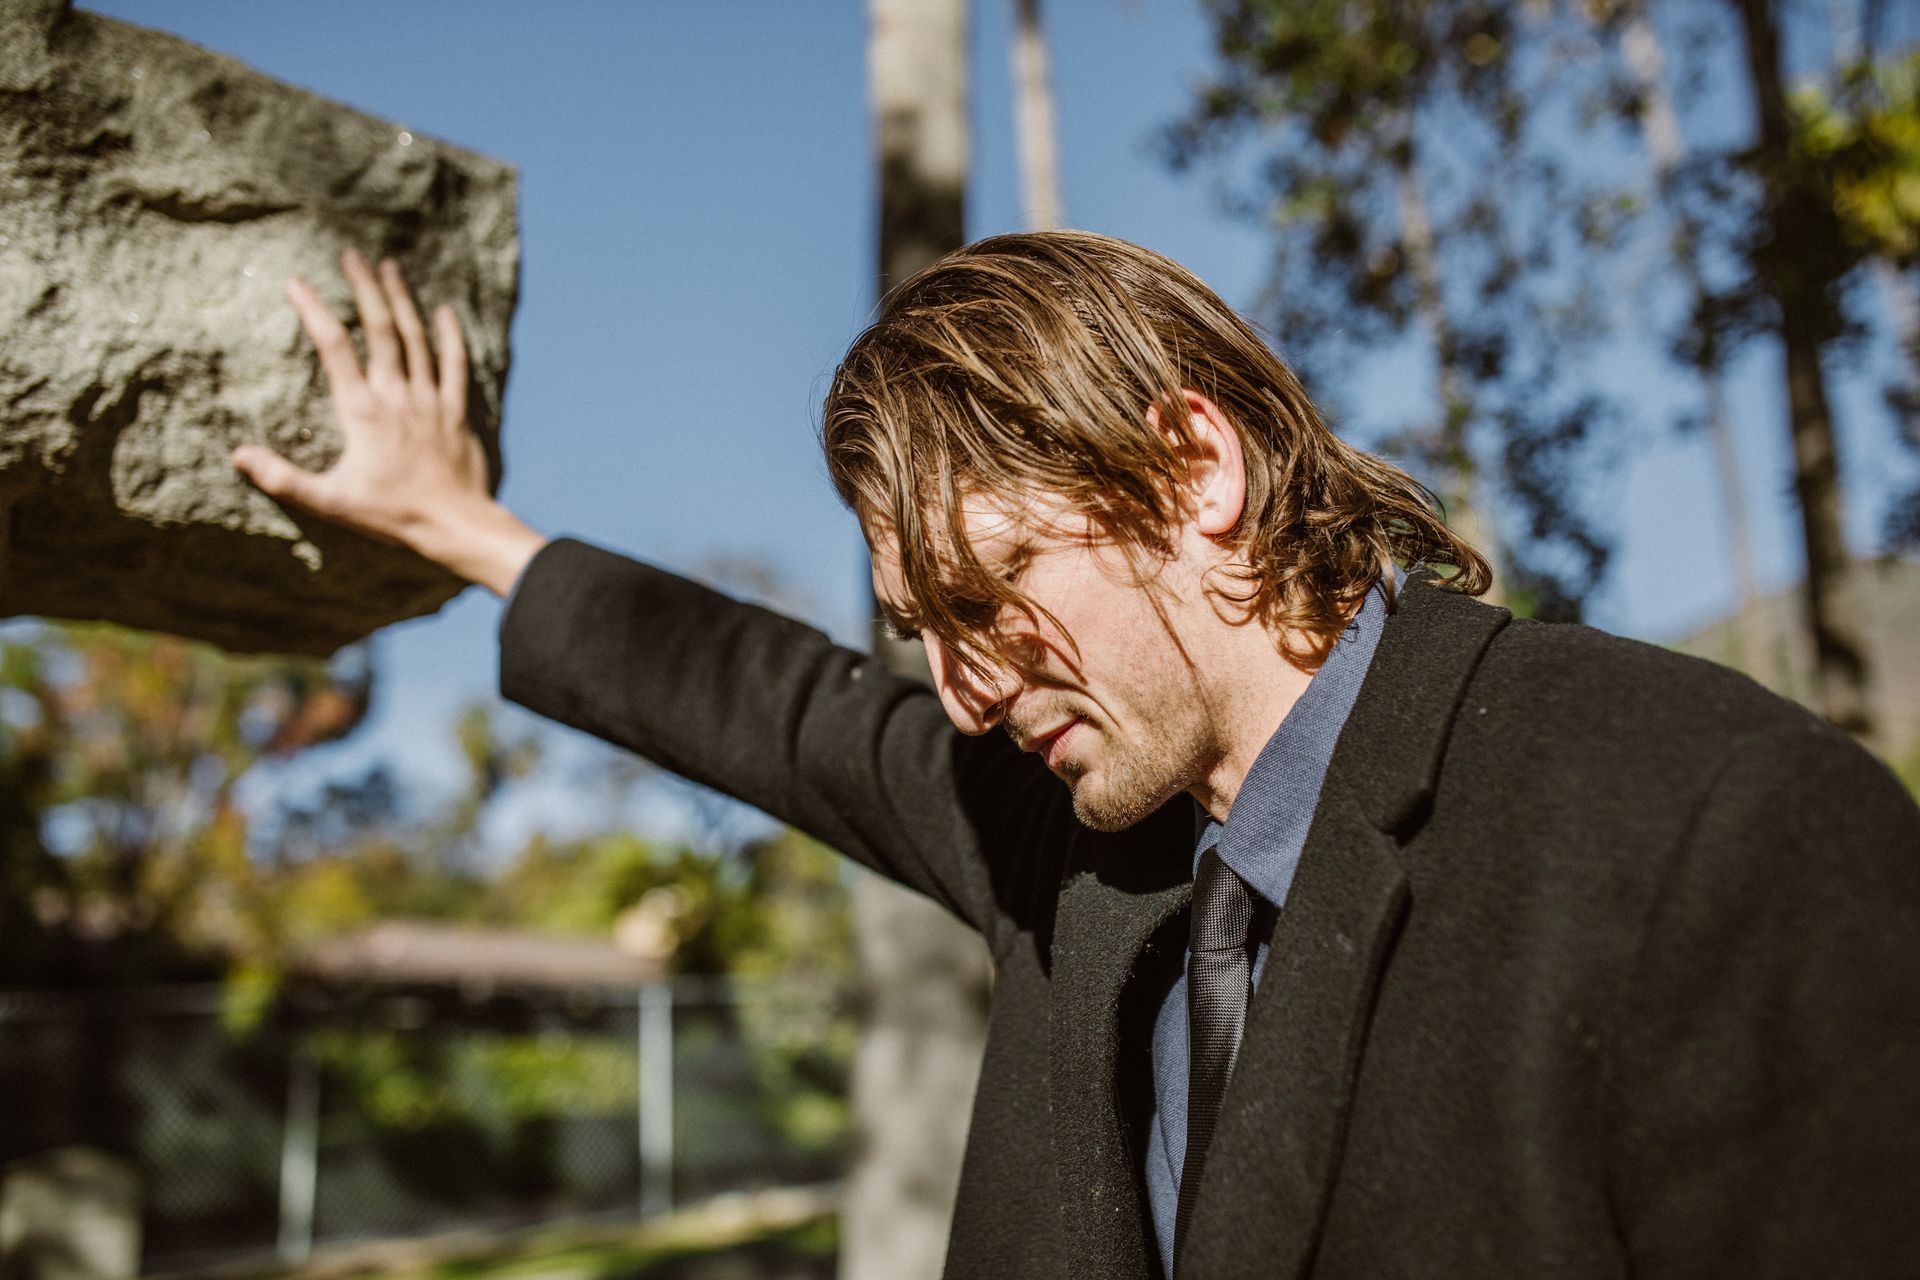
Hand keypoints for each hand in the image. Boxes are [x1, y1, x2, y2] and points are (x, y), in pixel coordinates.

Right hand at [234, 249, 544, 594]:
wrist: (456, 525)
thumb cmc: (392, 516)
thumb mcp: (331, 501)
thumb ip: (283, 478)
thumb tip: (238, 456)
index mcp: (362, 411)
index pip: (333, 347)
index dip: (314, 310)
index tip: (295, 280)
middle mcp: (397, 395)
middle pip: (381, 328)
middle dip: (364, 287)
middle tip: (351, 254)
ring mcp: (430, 400)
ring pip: (416, 338)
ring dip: (402, 299)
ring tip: (389, 266)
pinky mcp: (456, 412)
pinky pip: (455, 364)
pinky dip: (449, 335)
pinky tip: (442, 311)